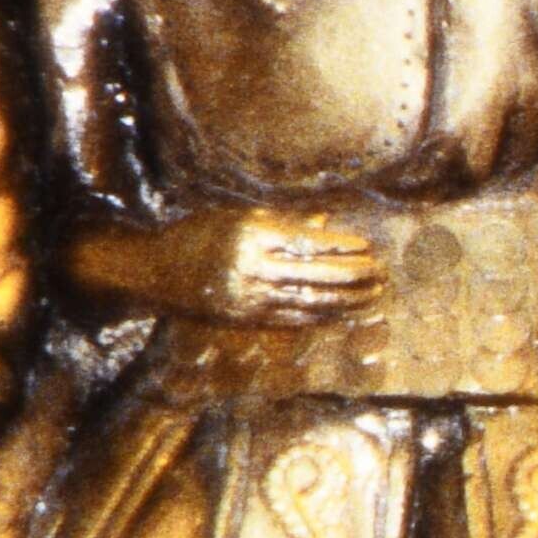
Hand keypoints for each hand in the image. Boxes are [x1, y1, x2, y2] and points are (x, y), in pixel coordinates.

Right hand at [185, 207, 393, 324]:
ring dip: (346, 300)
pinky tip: (344, 313)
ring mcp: (249, 297)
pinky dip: (322, 316)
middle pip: (315, 274)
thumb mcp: (238, 217)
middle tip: (381, 272)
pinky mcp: (245, 319)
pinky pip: (292, 319)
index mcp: (251, 236)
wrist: (155, 270)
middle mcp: (252, 268)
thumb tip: (326, 222)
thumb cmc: (199, 235)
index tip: (367, 246)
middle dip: (353, 275)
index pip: (308, 243)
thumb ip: (284, 221)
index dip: (341, 246)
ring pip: (308, 301)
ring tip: (373, 295)